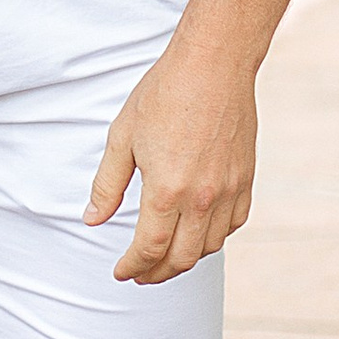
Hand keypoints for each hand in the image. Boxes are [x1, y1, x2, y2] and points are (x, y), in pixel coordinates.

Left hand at [86, 34, 257, 284]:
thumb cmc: (164, 94)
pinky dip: (215, 238)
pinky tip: (199, 232)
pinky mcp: (246, 179)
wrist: (214, 65)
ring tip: (166, 256)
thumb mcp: (122, 138)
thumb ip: (107, 184)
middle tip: (141, 273)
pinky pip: (234, 224)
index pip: (149, 249)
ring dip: (186, 259)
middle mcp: (201, 198)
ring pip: (209, 246)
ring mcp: (229, 190)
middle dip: (157, 273)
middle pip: (181, 258)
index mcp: (166, 190)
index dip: (132, 267)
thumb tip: (92, 219)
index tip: (121, 272)